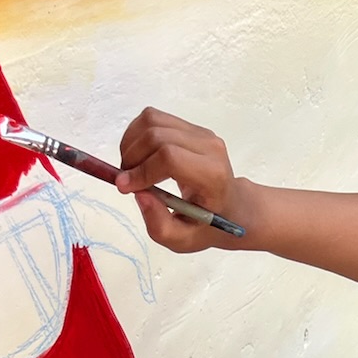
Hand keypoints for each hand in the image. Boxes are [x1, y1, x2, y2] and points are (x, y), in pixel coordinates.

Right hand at [116, 107, 245, 252]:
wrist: (232, 207)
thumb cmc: (208, 225)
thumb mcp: (183, 240)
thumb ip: (159, 224)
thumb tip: (138, 193)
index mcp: (212, 176)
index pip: (170, 157)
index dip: (142, 170)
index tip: (125, 187)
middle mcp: (209, 148)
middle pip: (157, 135)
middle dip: (132, 157)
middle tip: (126, 180)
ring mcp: (201, 133)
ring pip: (152, 120)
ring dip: (131, 144)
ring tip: (131, 168)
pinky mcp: (191, 127)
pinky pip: (154, 118)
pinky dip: (136, 135)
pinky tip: (138, 157)